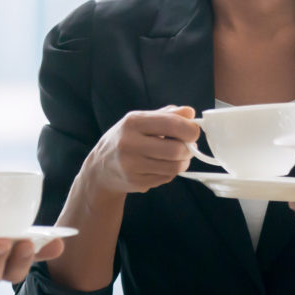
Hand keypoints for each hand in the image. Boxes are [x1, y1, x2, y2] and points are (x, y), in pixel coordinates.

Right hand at [82, 105, 200, 195]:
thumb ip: (167, 115)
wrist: (100, 167)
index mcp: (133, 122)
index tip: (194, 131)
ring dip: (183, 162)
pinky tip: (163, 166)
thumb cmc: (126, 139)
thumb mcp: (142, 120)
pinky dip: (170, 172)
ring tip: (179, 156)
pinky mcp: (136, 182)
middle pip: (176, 149)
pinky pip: (166, 178)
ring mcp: (132, 165)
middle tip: (189, 146)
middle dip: (189, 149)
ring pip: (174, 166)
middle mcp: (130, 143)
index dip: (190, 129)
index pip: (171, 124)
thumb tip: (190, 112)